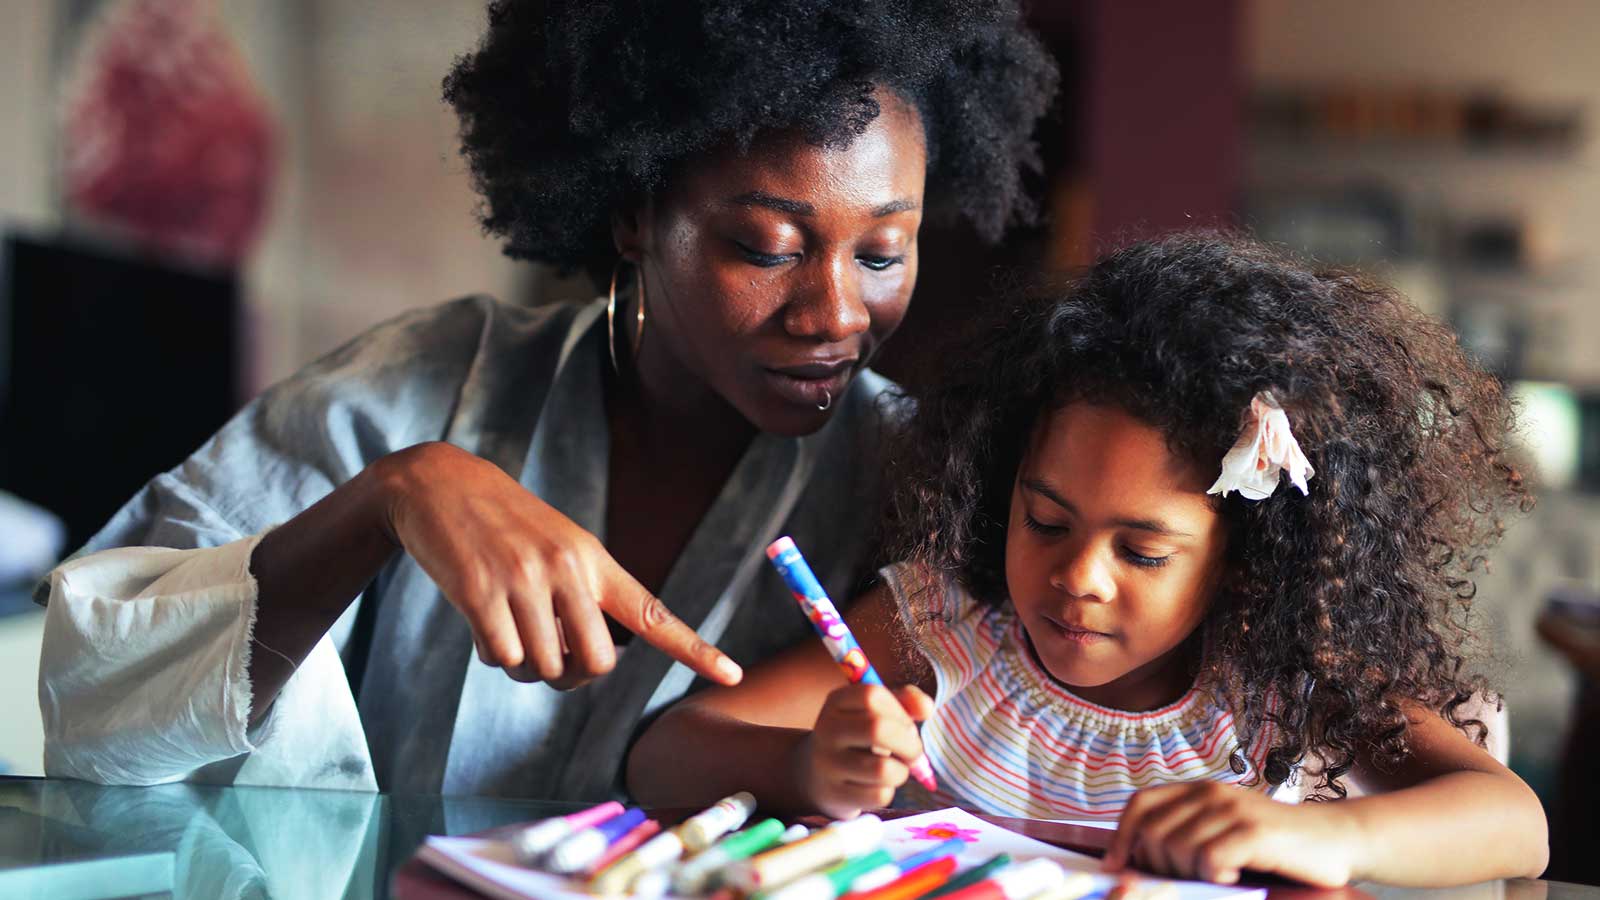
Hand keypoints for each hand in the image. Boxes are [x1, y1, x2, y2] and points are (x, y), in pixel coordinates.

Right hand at [375, 442, 742, 689]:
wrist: (438, 483)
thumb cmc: (505, 525)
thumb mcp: (558, 546)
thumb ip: (582, 596)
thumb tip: (582, 664)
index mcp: (595, 560)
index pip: (653, 614)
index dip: (695, 649)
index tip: (733, 674)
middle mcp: (568, 569)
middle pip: (596, 663)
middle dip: (572, 674)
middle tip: (550, 654)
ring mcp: (524, 580)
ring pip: (544, 667)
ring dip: (524, 663)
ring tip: (507, 622)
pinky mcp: (480, 592)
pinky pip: (502, 658)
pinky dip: (492, 653)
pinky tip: (480, 620)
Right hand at [800, 683, 933, 818]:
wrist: (814, 774)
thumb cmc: (857, 738)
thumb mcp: (875, 712)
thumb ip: (905, 702)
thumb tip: (927, 708)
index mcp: (836, 702)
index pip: (873, 696)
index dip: (900, 711)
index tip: (906, 725)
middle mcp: (827, 729)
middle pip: (878, 729)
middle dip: (909, 744)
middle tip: (913, 752)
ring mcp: (827, 764)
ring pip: (883, 770)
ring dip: (901, 771)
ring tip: (894, 769)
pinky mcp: (834, 795)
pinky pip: (879, 795)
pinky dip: (888, 792)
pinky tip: (878, 786)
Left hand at [1102, 782, 1360, 886]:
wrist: (1336, 839)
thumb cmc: (1275, 846)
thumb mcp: (1222, 830)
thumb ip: (1185, 835)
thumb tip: (1133, 863)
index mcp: (1198, 790)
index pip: (1140, 805)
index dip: (1121, 837)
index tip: (1117, 868)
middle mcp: (1211, 793)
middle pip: (1152, 833)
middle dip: (1158, 866)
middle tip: (1189, 879)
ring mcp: (1233, 810)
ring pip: (1177, 849)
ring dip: (1190, 875)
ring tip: (1219, 877)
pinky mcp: (1254, 831)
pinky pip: (1208, 860)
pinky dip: (1215, 877)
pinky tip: (1235, 877)